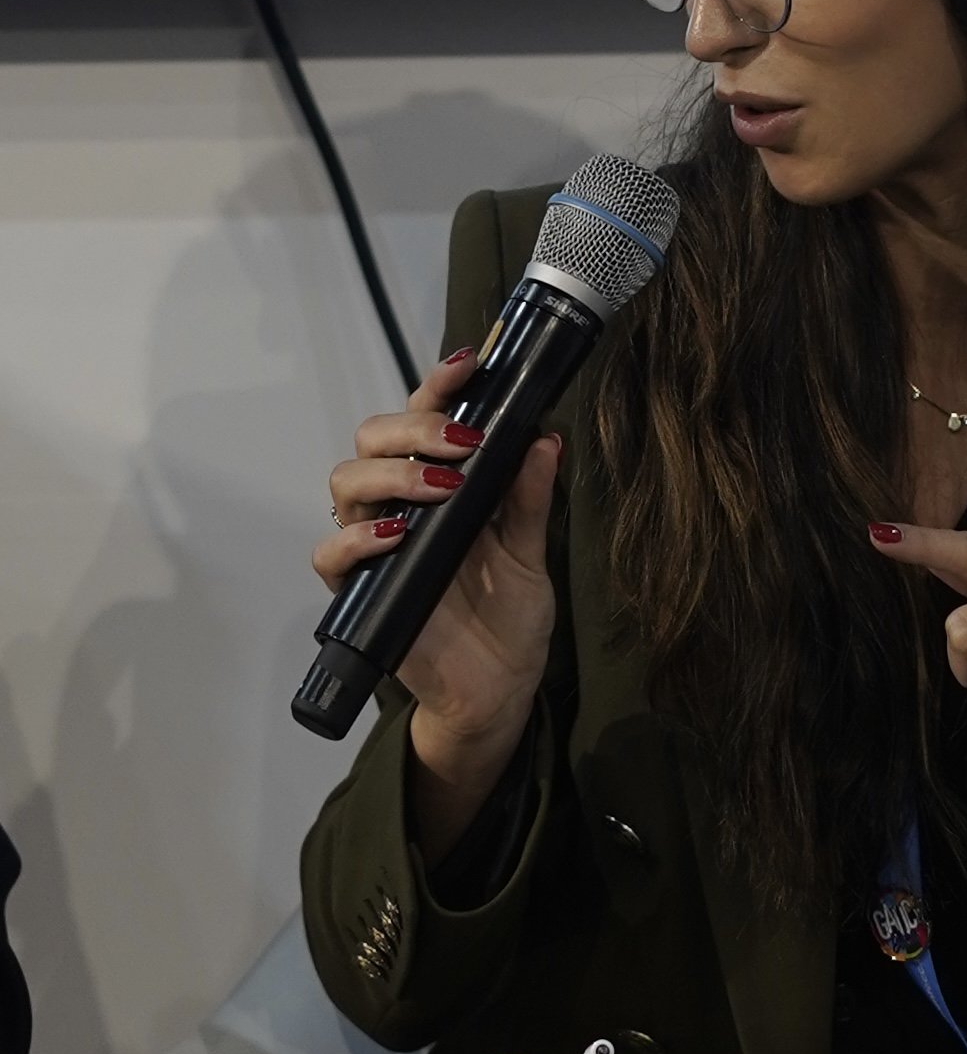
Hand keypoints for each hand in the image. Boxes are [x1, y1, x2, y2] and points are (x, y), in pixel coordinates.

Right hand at [318, 348, 560, 849]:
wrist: (498, 689)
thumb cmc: (508, 617)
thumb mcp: (528, 553)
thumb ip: (528, 498)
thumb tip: (546, 436)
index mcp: (439, 485)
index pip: (422, 419)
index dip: (437, 387)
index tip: (468, 364)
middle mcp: (399, 506)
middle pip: (371, 438)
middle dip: (413, 426)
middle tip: (462, 442)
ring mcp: (375, 545)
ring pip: (346, 482)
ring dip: (392, 474)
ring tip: (442, 487)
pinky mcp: (359, 591)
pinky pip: (333, 553)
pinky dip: (361, 538)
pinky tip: (399, 535)